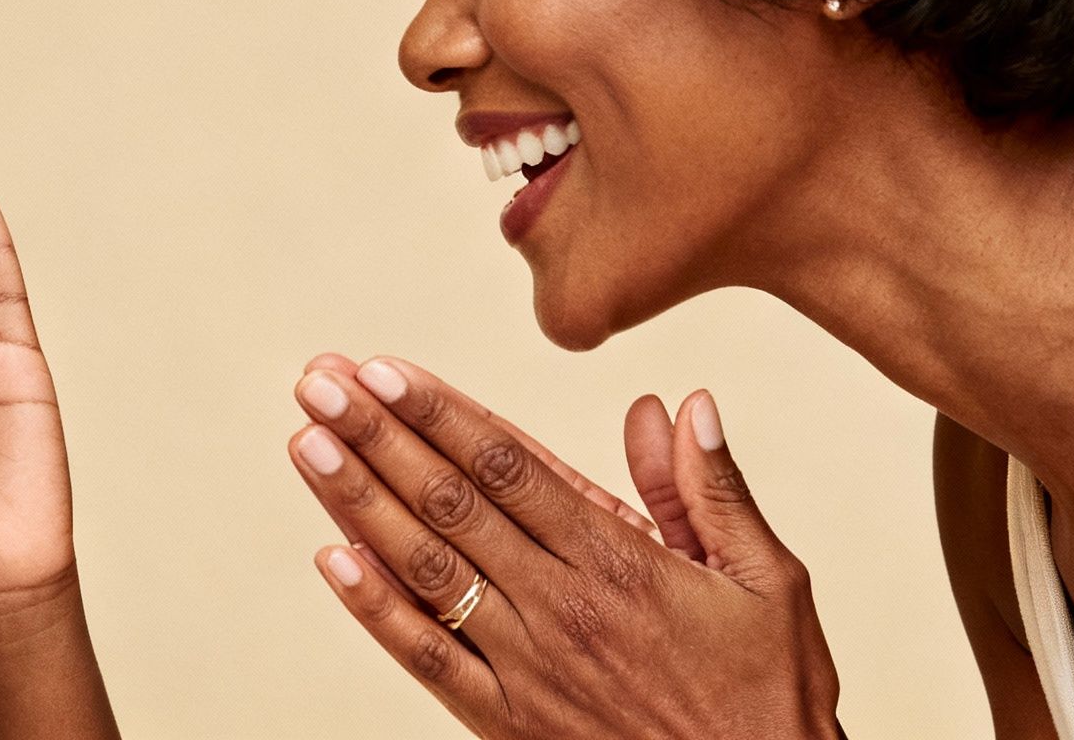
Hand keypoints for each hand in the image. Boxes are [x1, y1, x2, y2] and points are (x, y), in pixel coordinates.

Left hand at [291, 358, 840, 738]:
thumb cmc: (767, 694)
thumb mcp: (767, 583)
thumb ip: (712, 490)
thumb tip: (677, 403)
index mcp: (619, 561)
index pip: (508, 466)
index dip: (439, 413)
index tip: (384, 369)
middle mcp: (560, 606)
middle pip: (450, 502)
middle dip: (377, 435)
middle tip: (319, 382)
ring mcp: (526, 665)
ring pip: (426, 567)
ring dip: (357, 501)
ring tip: (306, 443)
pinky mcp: (505, 720)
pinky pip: (427, 656)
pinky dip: (374, 608)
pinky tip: (328, 556)